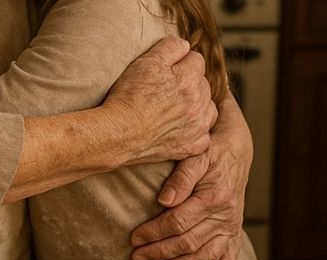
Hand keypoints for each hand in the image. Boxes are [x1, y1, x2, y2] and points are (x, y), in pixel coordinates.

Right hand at [103, 37, 217, 163]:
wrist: (118, 133)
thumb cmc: (128, 97)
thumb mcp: (146, 62)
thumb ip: (170, 48)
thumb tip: (186, 46)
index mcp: (189, 78)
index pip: (197, 60)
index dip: (180, 63)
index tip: (166, 73)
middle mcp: (198, 102)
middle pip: (204, 85)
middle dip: (190, 84)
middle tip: (167, 92)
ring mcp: (196, 127)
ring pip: (209, 109)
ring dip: (198, 106)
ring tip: (176, 109)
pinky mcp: (190, 147)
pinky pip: (205, 137)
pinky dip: (197, 132)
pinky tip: (182, 129)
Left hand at [130, 96, 251, 259]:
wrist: (237, 149)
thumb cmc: (211, 150)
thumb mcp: (196, 155)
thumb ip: (181, 178)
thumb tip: (164, 200)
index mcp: (213, 197)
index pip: (178, 223)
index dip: (154, 233)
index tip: (134, 238)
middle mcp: (225, 215)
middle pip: (188, 243)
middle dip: (159, 253)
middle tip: (136, 257)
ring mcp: (231, 226)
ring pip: (205, 255)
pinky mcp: (234, 231)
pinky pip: (228, 258)